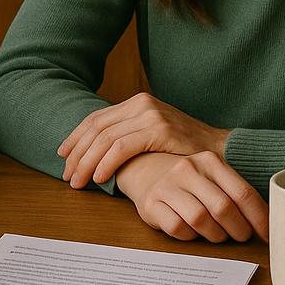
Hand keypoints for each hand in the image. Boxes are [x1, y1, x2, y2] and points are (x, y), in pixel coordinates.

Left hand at [58, 92, 230, 188]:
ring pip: (105, 139)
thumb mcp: (153, 135)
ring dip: (87, 162)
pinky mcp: (159, 130)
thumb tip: (95, 151)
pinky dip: (106, 163)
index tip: (63, 156)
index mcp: (136, 103)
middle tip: (67, 175)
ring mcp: (150, 115)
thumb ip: (128, 136)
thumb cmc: (185, 150)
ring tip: (79, 182)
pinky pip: (122, 148)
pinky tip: (100, 178)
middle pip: (96, 128)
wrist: (221, 151)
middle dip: (77, 153)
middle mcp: (141, 104)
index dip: (76, 138)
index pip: (96, 119)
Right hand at [113, 151, 268, 242]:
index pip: (243, 193)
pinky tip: (193, 231)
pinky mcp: (151, 203)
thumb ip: (237, 194)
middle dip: (238, 230)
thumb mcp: (214, 177)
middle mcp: (187, 169)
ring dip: (215, 235)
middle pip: (223, 209)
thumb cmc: (191, 181)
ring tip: (218, 234)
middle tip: (240, 236)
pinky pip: (178, 229)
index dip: (259, 218)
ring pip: (200, 220)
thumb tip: (269, 223)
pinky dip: (190, 236)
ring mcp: (167, 186)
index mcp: (210, 161)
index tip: (267, 235)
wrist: (146, 170)